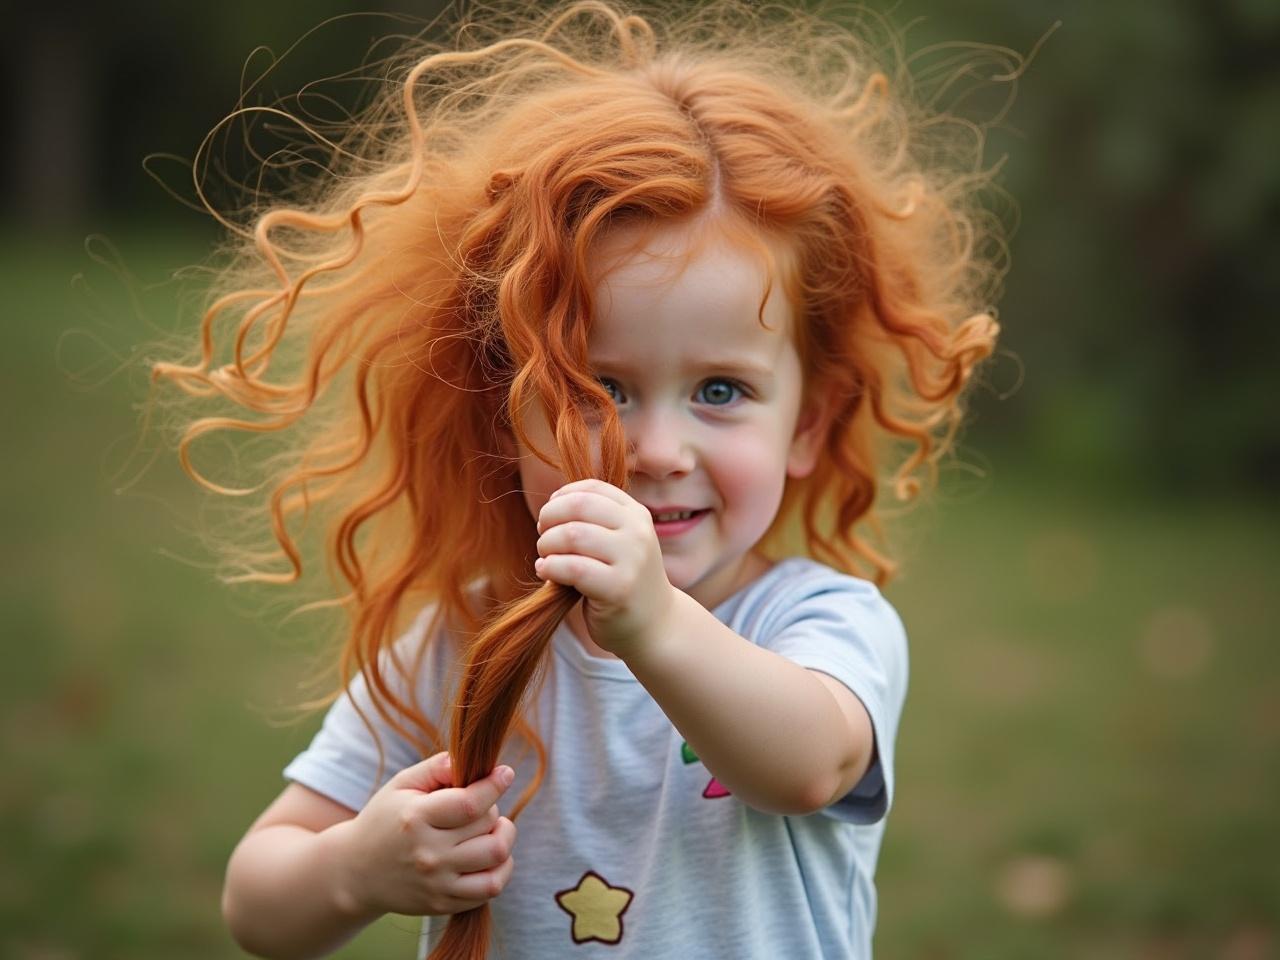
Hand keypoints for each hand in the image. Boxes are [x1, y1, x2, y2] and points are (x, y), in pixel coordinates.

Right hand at [333, 752, 517, 917]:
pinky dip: (501, 869)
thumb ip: (435, 768)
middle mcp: (427, 852)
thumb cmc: (385, 820)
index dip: (494, 785)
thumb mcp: (401, 785)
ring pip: (496, 856)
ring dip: (504, 837)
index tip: (505, 774)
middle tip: (481, 806)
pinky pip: (490, 888)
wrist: (356, 873)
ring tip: (494, 829)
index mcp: (416, 818)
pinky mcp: (443, 903)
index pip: (470, 803)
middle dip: (492, 809)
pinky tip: (490, 856)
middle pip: (487, 825)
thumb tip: (468, 761)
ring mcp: (436, 882)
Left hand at [533, 478, 677, 657]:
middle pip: (578, 506)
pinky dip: (550, 567)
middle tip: (543, 538)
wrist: (654, 626)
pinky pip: (573, 568)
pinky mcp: (619, 588)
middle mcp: (638, 532)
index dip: (561, 498)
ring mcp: (632, 559)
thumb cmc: (623, 581)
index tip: (550, 517)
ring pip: (573, 535)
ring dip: (547, 544)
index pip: (591, 488)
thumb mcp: (619, 542)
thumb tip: (552, 504)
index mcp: (636, 514)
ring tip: (545, 557)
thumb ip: (594, 520)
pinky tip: (545, 572)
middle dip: (549, 519)